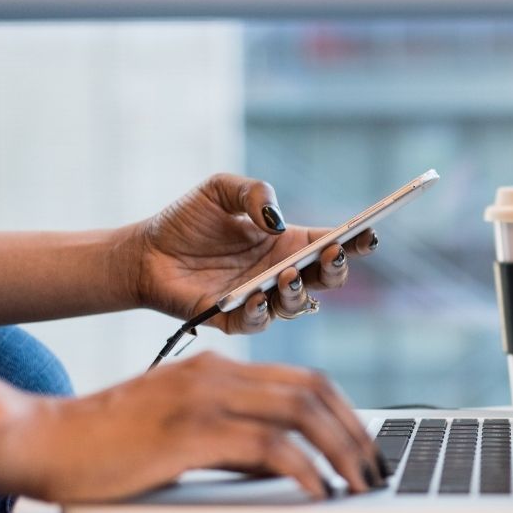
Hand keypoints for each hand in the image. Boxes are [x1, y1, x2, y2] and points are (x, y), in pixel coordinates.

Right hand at [22, 352, 385, 501]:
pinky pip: (267, 446)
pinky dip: (302, 468)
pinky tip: (317, 489)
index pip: (305, 379)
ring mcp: (204, 398)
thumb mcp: (184, 431)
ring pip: (300, 412)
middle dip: (355, 431)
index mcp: (219, 368)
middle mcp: (218, 374)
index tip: (365, 445)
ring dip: (340, 449)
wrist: (44, 440)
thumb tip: (286, 464)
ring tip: (358, 482)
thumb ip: (234, 439)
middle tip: (374, 468)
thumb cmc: (109, 443)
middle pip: (313, 390)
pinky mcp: (190, 431)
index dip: (345, 411)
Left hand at [130, 173, 377, 332]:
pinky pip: (257, 322)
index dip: (355, 241)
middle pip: (326, 279)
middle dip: (336, 269)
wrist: (144, 252)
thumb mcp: (220, 189)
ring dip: (299, 292)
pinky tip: (256, 296)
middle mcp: (281, 273)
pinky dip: (261, 312)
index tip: (368, 233)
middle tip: (331, 254)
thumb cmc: (186, 221)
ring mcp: (261, 298)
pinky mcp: (233, 319)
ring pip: (298, 306)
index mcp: (288, 243)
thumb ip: (253, 192)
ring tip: (287, 275)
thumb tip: (276, 220)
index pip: (332, 244)